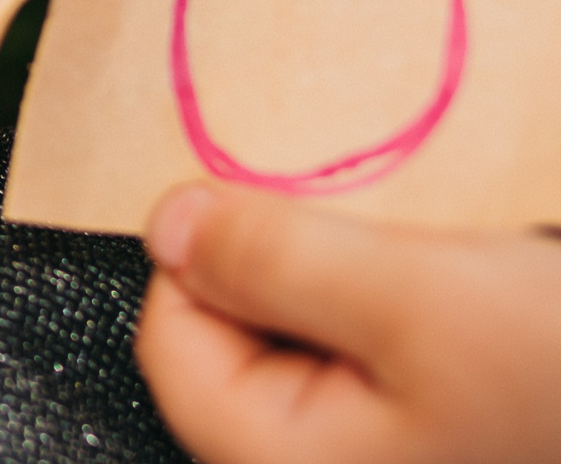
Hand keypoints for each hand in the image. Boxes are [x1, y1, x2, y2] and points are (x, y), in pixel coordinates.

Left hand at [137, 182, 560, 463]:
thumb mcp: (417, 297)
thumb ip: (273, 259)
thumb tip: (166, 221)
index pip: (172, 338)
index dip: (210, 249)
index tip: (281, 197)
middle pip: (239, 341)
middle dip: (290, 264)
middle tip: (375, 224)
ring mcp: (396, 454)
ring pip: (317, 341)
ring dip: (355, 280)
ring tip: (437, 264)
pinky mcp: (446, 433)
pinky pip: (380, 358)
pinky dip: (407, 307)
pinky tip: (470, 288)